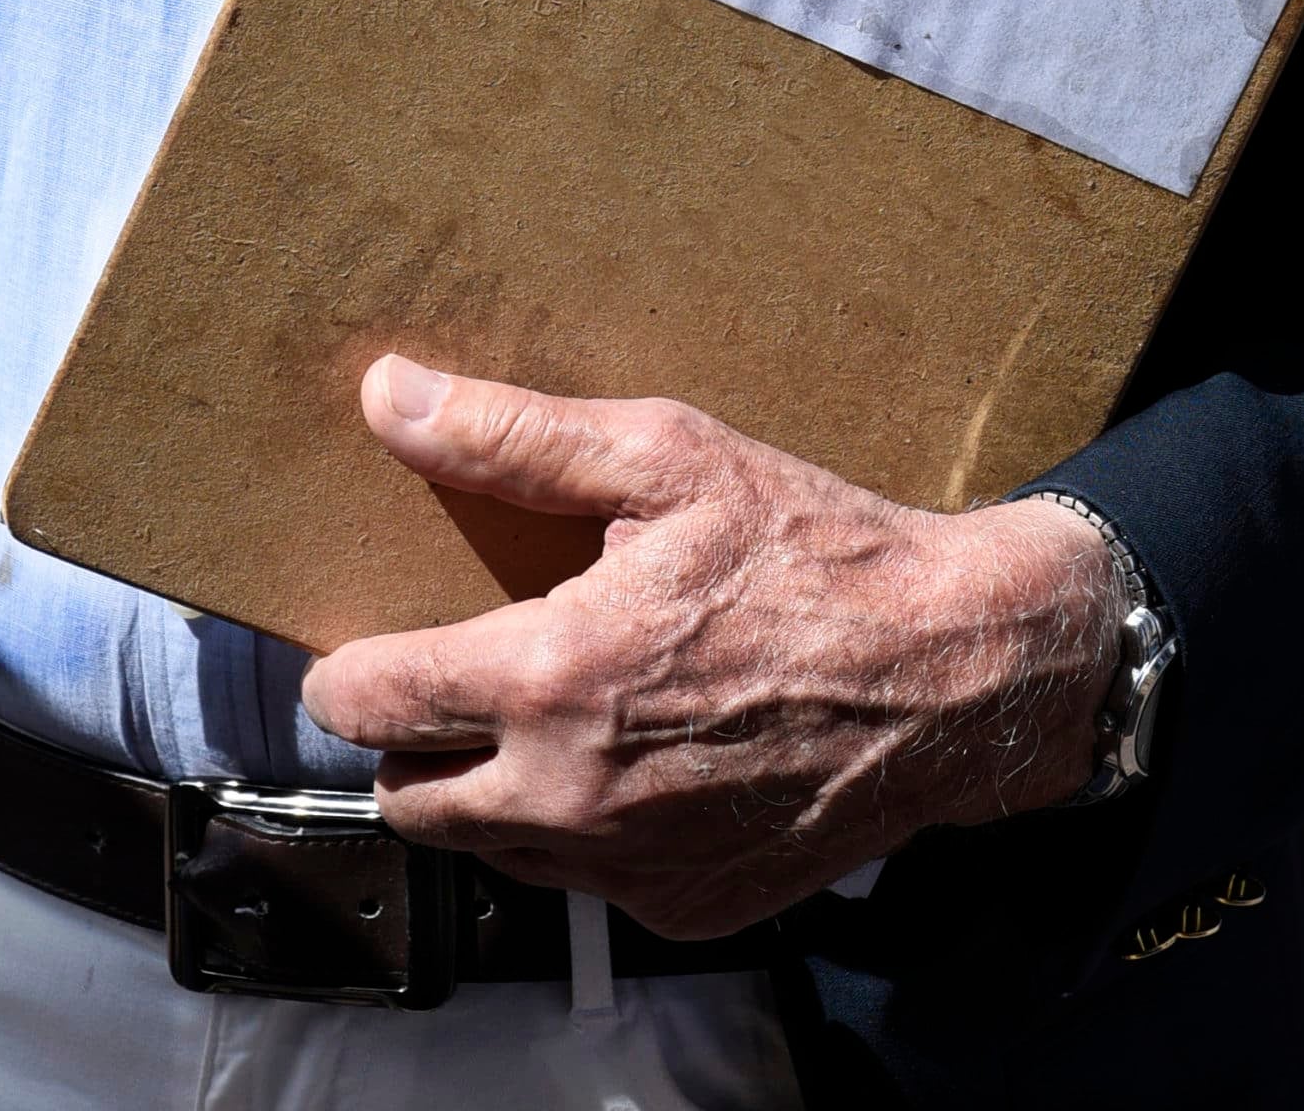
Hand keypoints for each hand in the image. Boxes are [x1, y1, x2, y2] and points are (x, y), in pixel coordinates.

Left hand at [303, 357, 1124, 939]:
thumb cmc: (813, 551)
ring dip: (492, 790)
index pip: (368, 705)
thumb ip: (510, 435)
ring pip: (490, 848)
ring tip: (556, 713)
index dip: (348, 674)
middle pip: (407, 800)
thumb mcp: (666, 457)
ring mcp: (629, 868)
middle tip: (460, 681)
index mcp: (550, 677)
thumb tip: (386, 396)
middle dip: (410, 743)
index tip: (364, 653)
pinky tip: (644, 759)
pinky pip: (586, 883)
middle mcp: (572, 795)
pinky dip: (586, 832)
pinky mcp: (684, 907)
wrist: (956, 669)